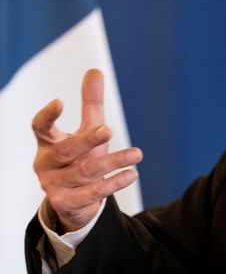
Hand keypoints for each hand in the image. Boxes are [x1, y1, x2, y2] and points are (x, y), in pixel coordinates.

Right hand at [32, 69, 142, 232]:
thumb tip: (95, 70)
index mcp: (48, 143)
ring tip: (138, 154)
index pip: (40, 128)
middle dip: (87, 140)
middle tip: (109, 129)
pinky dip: (114, 183)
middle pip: (66, 151)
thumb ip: (90, 103)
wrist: (74, 201)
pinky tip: (132, 174)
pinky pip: (93, 193)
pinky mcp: (68, 203)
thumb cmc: (80, 157)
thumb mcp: (86, 130)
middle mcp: (47, 164)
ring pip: (85, 172)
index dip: (47, 116)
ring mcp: (55, 185)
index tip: (60, 101)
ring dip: (113, 162)